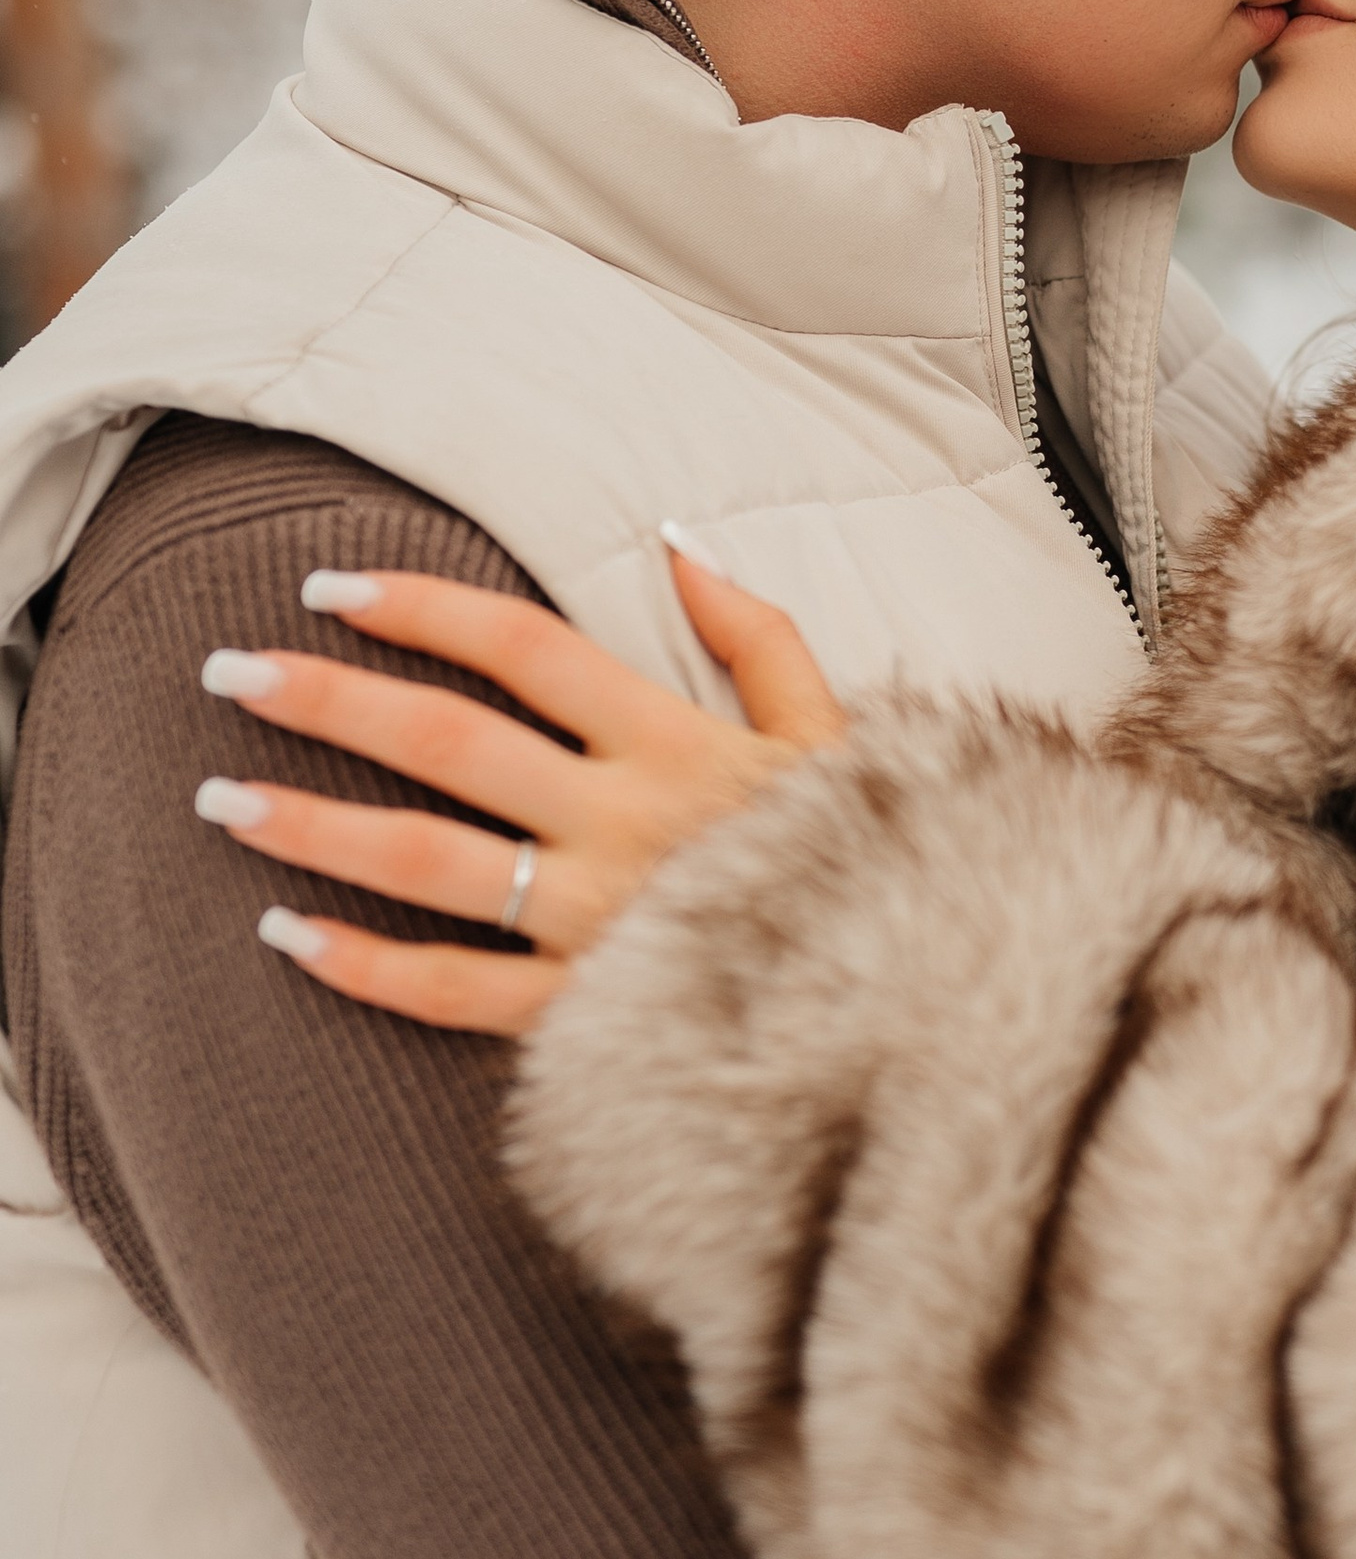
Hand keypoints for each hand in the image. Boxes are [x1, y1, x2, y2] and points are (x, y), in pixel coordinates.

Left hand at [196, 541, 841, 1036]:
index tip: (330, 587)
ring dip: (316, 827)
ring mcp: (600, 922)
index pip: (525, 650)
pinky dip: (369, 968)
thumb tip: (680, 542)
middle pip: (449, 742)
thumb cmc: (884, 861)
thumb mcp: (837, 729)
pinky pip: (458, 993)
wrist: (931, 1003)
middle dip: (331, 700)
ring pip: (429, 863)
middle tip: (229, 671)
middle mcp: (626, 821)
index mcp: (678, 742)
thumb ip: (758, 637)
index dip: (424, 610)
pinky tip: (287, 937)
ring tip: (222, 800)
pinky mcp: (590, 1016)